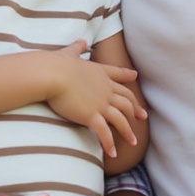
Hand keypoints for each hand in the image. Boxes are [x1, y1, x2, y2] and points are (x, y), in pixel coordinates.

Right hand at [39, 44, 145, 160]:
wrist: (51, 74)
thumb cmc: (56, 64)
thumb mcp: (68, 53)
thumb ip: (77, 48)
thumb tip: (82, 41)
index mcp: (100, 72)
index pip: (118, 75)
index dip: (128, 77)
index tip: (135, 76)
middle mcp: (105, 89)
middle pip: (126, 100)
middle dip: (135, 109)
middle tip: (143, 117)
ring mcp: (100, 103)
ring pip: (121, 119)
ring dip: (127, 132)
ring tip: (133, 143)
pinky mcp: (91, 116)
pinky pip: (104, 133)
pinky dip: (110, 144)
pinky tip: (113, 154)